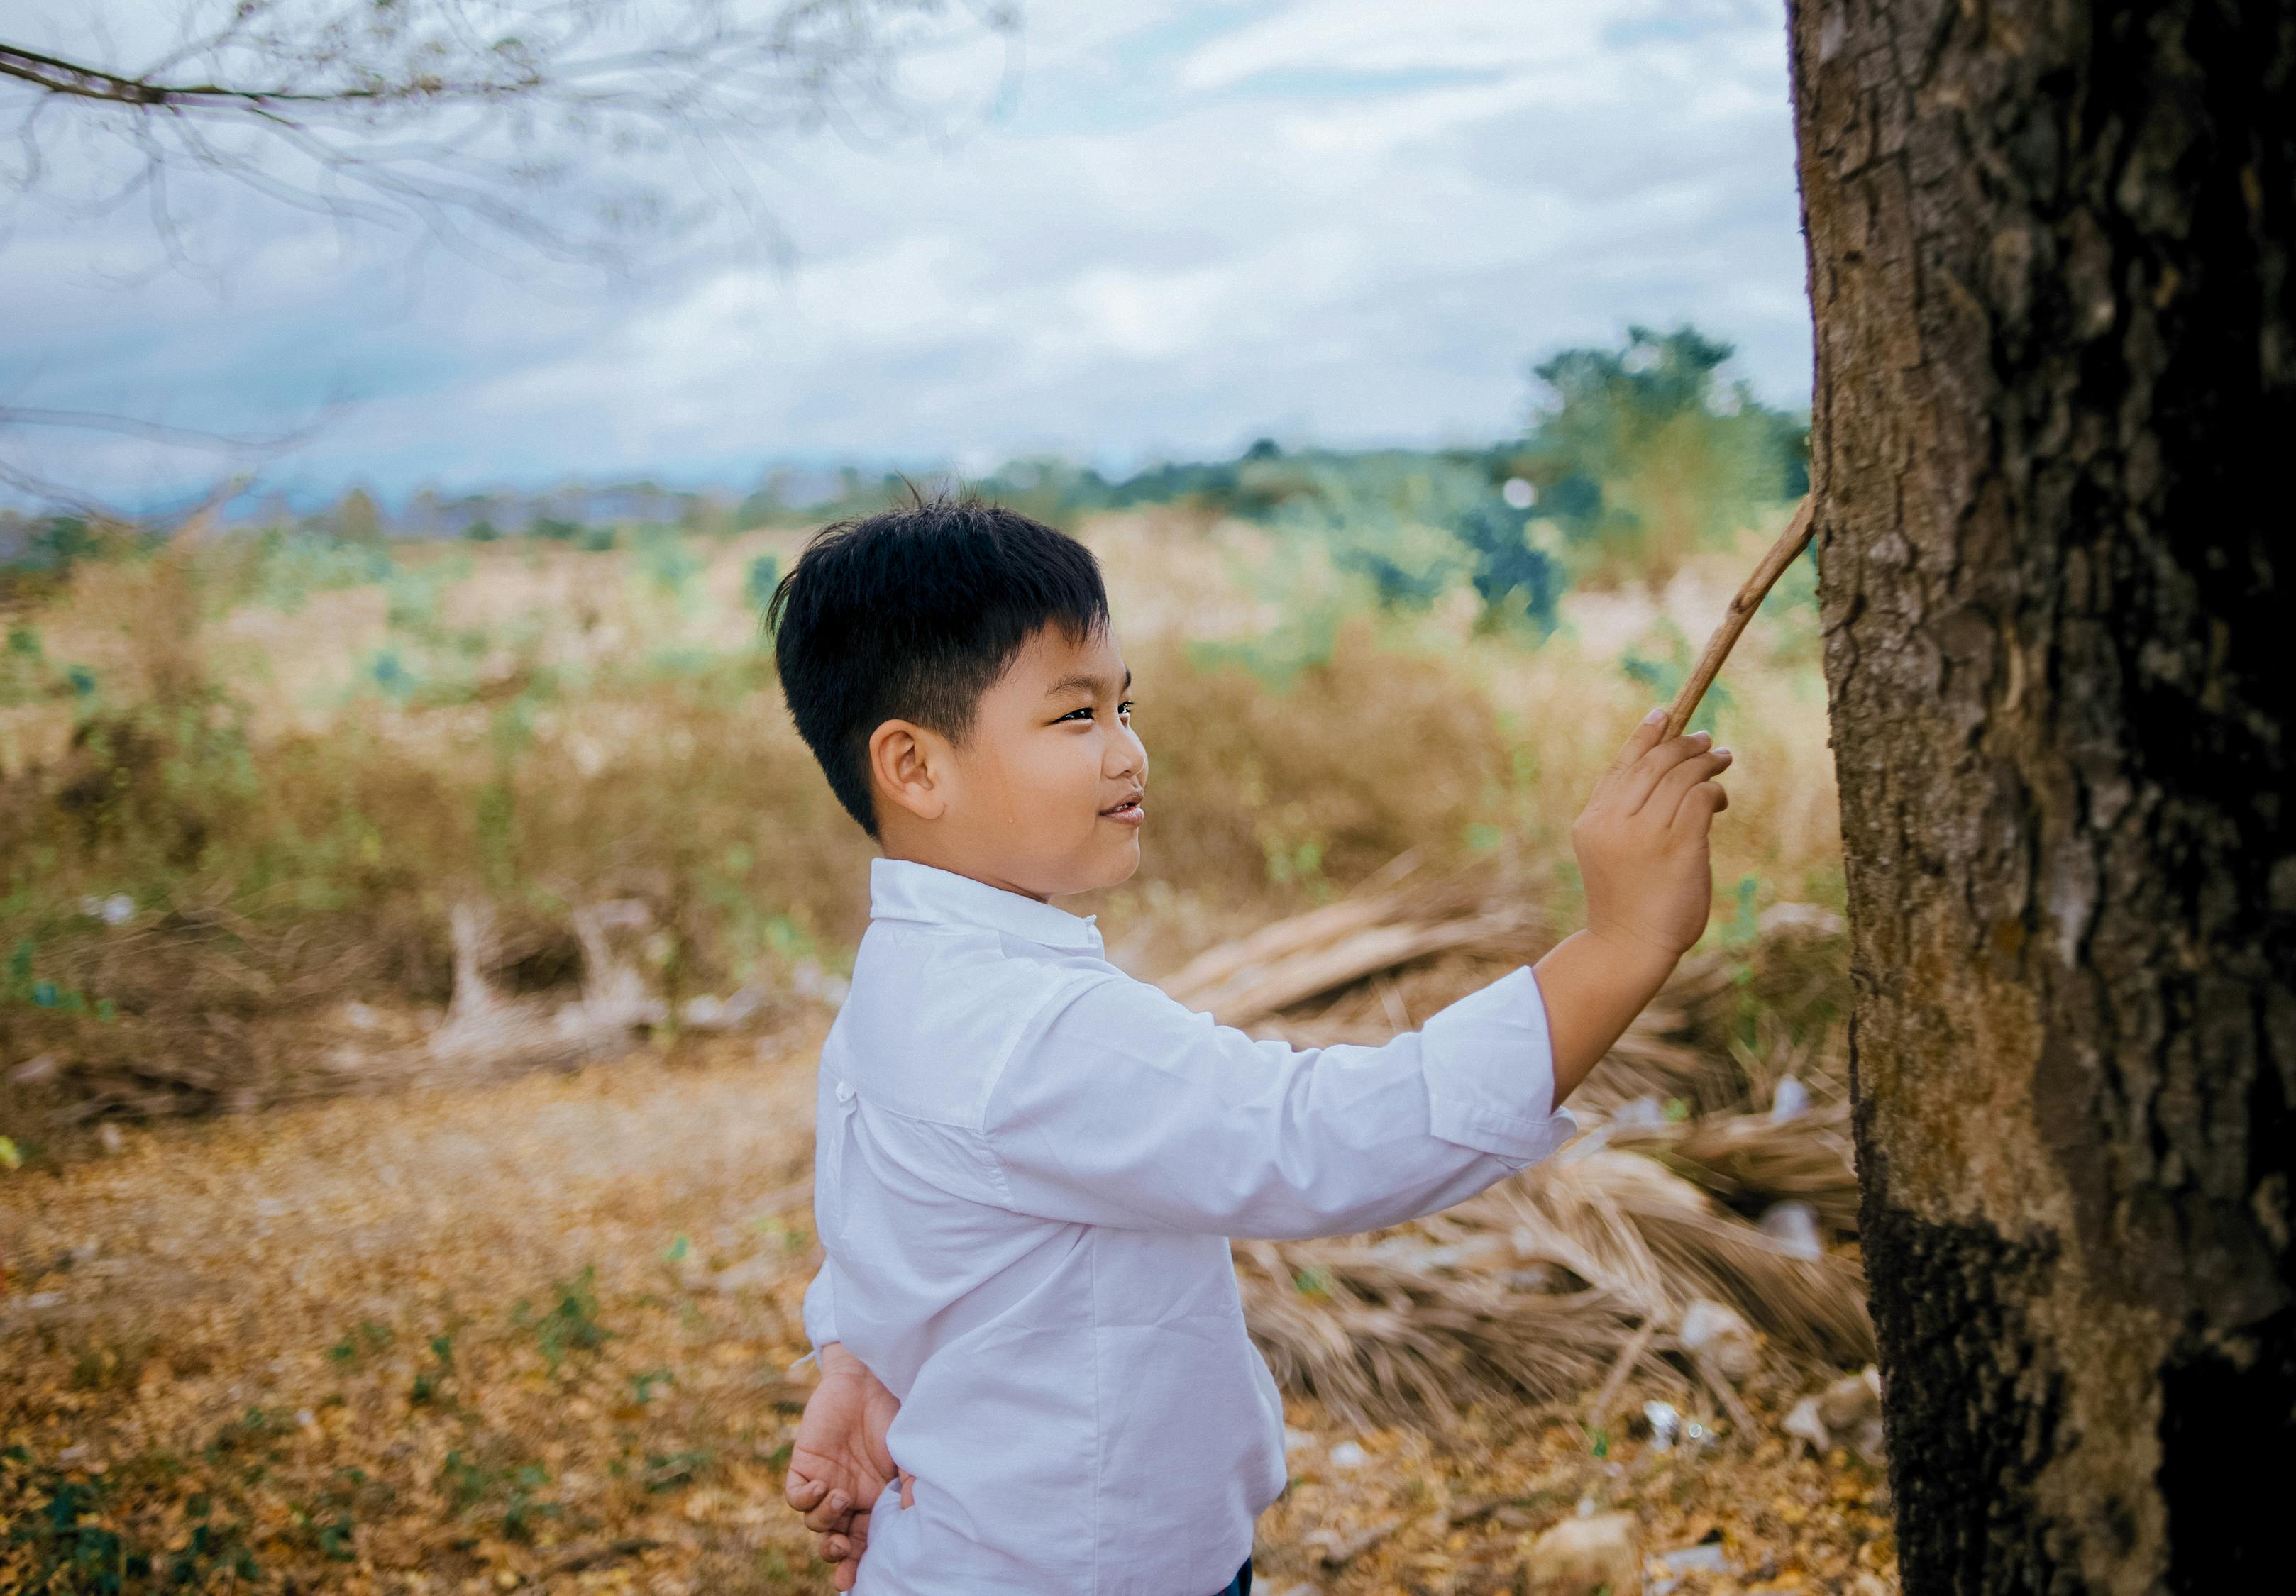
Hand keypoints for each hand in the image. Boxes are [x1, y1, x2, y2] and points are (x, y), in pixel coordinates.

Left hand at [784, 1344, 912, 1589]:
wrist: (869, 1378)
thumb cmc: (895, 1416)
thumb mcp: (909, 1457)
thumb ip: (910, 1491)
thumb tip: (914, 1524)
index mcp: (874, 1503)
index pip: (864, 1544)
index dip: (858, 1565)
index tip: (854, 1581)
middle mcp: (848, 1499)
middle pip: (835, 1542)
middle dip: (836, 1555)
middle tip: (842, 1551)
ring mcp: (825, 1483)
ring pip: (815, 1524)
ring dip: (826, 1519)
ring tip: (841, 1497)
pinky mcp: (804, 1466)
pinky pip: (796, 1498)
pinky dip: (805, 1500)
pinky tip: (821, 1487)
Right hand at [1573, 709, 1732, 962]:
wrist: (1628, 946)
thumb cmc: (1625, 901)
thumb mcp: (1612, 851)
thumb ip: (1627, 815)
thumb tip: (1670, 774)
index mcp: (1593, 820)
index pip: (1622, 764)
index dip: (1645, 734)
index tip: (1664, 713)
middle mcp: (1614, 822)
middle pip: (1654, 763)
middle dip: (1684, 745)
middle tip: (1707, 740)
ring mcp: (1645, 835)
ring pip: (1680, 777)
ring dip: (1705, 763)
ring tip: (1722, 758)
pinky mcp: (1678, 848)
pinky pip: (1700, 799)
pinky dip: (1713, 791)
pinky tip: (1719, 797)